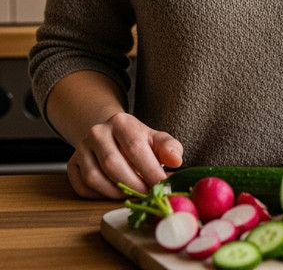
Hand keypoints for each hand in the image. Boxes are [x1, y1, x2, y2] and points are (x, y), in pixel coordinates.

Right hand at [66, 112, 183, 198]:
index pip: (135, 147)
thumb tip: (176, 161)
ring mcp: (81, 149)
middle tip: (148, 195)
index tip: (162, 185)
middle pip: (113, 164)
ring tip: (133, 194)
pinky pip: (82, 187)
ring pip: (95, 177)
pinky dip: (100, 195)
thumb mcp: (156, 138)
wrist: (110, 135)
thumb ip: (169, 147)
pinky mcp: (71, 165)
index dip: (149, 169)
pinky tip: (115, 193)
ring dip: (116, 192)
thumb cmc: (138, 140)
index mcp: (121, 122)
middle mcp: (97, 132)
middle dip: (133, 184)